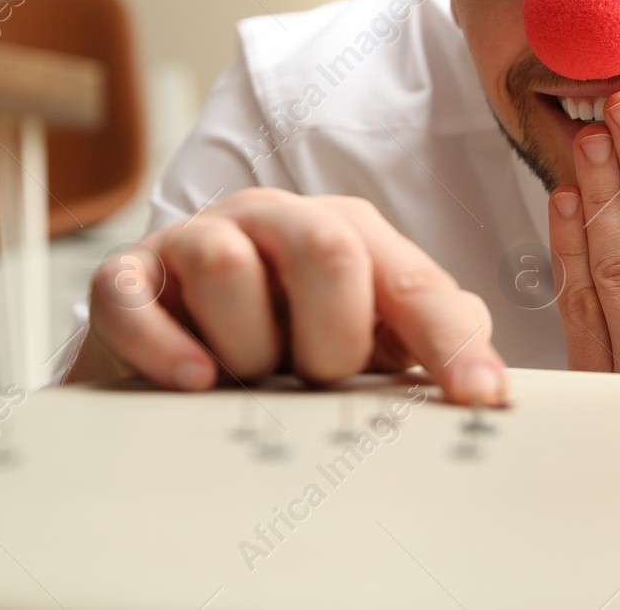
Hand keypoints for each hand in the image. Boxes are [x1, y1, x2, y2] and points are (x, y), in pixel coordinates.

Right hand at [66, 187, 509, 404]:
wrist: (178, 343)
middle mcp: (273, 221)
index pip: (412, 281)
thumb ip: (431, 339)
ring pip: (227, 265)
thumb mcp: (369, 337)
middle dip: (333, 338)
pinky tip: (196, 382)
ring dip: (249, 346)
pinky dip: (166, 345)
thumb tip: (489, 384)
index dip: (448, 342)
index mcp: (346, 232)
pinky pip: (135, 300)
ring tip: (250, 377)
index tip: (476, 399)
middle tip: (320, 380)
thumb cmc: (290, 340)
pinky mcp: (129, 277)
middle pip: (326, 247)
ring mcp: (196, 241)